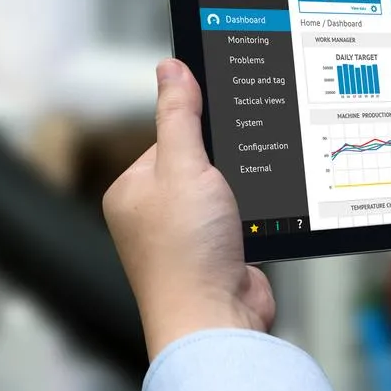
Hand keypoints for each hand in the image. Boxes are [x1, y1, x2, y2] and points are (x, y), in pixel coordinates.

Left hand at [103, 59, 275, 358]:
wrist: (216, 323)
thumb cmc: (185, 255)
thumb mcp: (183, 167)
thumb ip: (180, 115)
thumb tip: (171, 68)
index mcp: (132, 191)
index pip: (167, 137)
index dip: (198, 127)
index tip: (224, 114)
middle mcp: (153, 216)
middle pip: (199, 163)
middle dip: (224, 163)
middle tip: (238, 166)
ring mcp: (187, 238)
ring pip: (224, 192)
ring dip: (242, 192)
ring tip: (244, 200)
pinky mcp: (219, 256)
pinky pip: (241, 219)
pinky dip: (254, 216)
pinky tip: (258, 220)